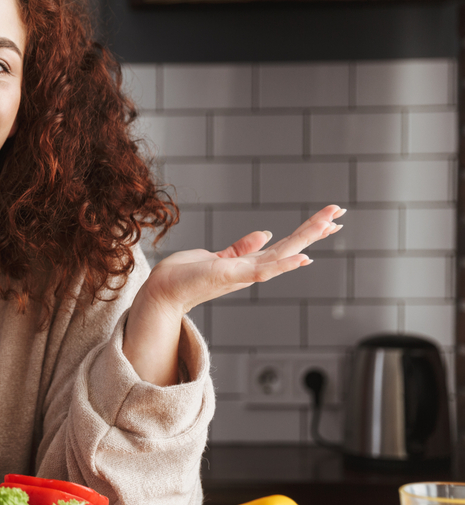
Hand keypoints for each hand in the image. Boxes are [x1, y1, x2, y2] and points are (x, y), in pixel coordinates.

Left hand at [142, 204, 344, 313]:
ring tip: (331, 224)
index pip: (286, 245)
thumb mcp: (219, 257)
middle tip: (341, 213)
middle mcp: (252, 271)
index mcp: (251, 264)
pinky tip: (304, 258)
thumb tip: (265, 233)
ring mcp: (243, 275)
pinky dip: (283, 265)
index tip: (331, 218)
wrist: (163, 291)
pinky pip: (262, 271)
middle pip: (291, 247)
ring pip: (283, 255)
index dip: (308, 231)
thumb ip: (242, 248)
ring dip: (307, 239)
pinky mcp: (230, 276)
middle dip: (316, 230)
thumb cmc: (187, 276)